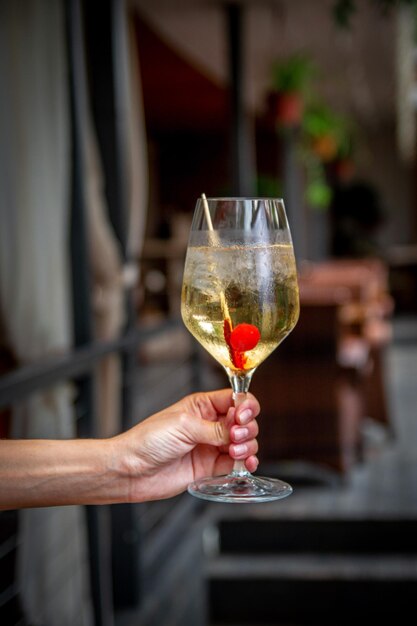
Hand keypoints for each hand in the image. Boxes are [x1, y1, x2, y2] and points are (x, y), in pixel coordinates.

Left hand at [115, 389, 259, 501]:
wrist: (132, 470)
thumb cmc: (149, 440)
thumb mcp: (184, 426)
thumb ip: (215, 429)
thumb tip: (238, 430)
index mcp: (202, 405)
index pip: (234, 399)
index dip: (245, 406)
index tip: (242, 416)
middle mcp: (209, 424)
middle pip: (244, 421)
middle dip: (247, 428)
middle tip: (236, 436)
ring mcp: (211, 446)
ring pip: (244, 442)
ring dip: (248, 446)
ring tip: (236, 452)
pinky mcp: (210, 467)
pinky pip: (236, 463)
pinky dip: (246, 463)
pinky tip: (246, 464)